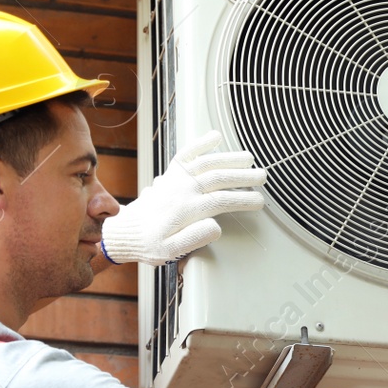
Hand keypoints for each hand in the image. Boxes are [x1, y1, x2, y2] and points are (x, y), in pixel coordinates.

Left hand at [100, 130, 266, 265]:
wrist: (126, 232)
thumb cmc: (150, 243)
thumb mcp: (170, 251)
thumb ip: (194, 239)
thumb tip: (216, 227)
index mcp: (185, 210)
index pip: (221, 201)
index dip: (243, 199)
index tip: (259, 201)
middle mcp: (181, 190)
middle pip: (218, 178)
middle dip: (243, 176)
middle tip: (262, 176)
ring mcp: (175, 179)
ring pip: (206, 162)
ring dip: (229, 158)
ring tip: (248, 158)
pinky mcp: (169, 174)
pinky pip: (186, 154)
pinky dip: (200, 143)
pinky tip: (214, 136)